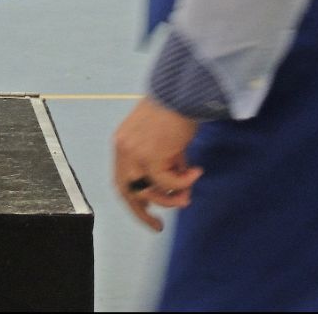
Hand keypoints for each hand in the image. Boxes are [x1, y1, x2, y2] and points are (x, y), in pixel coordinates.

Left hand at [113, 97, 201, 231]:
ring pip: (149, 191)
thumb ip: (166, 163)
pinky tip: (196, 172)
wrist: (183, 91)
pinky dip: (183, 182)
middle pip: (127, 191)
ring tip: (187, 196)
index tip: (148, 212)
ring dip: (170, 198)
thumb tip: (179, 191)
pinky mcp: (151, 156)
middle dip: (141, 211)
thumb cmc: (176, 111)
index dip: (133, 199)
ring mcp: (135, 153)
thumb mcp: (165, 141)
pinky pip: (168, 182)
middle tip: (158, 225)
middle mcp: (123, 149)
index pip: (121, 179)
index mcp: (122, 143)